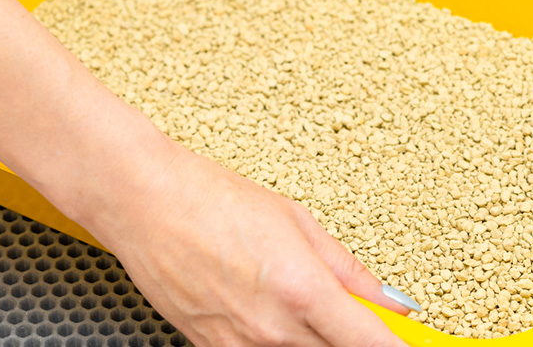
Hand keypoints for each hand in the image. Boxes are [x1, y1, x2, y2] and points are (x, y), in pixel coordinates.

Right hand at [54, 125, 412, 346]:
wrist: (144, 203)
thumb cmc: (211, 199)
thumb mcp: (297, 221)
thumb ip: (349, 269)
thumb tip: (388, 299)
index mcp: (303, 291)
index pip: (371, 344)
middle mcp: (274, 330)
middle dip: (353, 341)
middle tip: (352, 317)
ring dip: (317, 343)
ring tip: (303, 306)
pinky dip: (280, 345)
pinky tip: (273, 317)